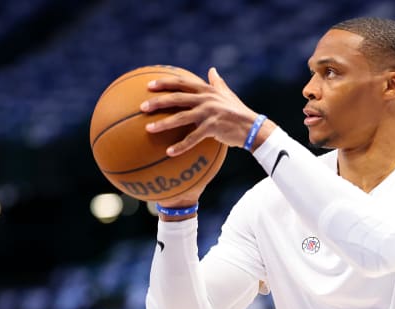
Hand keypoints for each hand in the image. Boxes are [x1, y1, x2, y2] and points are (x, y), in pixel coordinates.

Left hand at [140, 67, 274, 155]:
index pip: (182, 83)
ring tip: (148, 128)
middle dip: (158, 101)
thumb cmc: (239, 111)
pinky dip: (181, 146)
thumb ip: (217, 82)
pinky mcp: (213, 128)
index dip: (165, 83)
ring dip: (163, 123)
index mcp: (207, 90)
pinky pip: (193, 138)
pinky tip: (169, 152)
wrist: (252, 128)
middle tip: (142, 106)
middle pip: (177, 98)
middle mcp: (206, 99)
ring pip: (181, 117)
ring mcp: (209, 113)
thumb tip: (212, 69)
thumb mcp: (228, 94)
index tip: (149, 85)